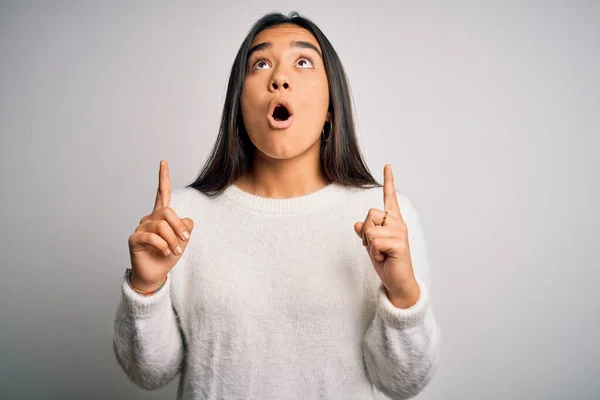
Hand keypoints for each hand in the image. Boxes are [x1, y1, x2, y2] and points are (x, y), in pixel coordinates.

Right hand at [128, 160, 193, 290]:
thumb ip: (185, 228)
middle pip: (167, 211)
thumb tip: (187, 221)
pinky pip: (151, 237)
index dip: (163, 178)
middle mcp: (149, 218)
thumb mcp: (182, 240)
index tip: (163, 162)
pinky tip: (166, 253)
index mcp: (161, 215)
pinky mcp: (134, 238)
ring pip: (161, 226)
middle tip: (184, 241)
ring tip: (175, 251)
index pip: (162, 193)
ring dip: (173, 240)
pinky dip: (163, 246)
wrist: (156, 274)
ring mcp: (141, 227)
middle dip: (179, 227)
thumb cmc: (168, 255)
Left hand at [353, 164, 419, 307]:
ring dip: (369, 244)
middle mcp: (398, 223)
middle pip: (370, 214)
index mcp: (392, 221)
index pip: (389, 198)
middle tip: (374, 246)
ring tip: (381, 253)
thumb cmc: (386, 262)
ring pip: (370, 229)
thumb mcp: (371, 245)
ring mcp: (400, 232)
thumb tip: (357, 224)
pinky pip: (374, 241)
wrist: (397, 281)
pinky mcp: (399, 243)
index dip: (389, 181)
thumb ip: (366, 233)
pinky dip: (374, 252)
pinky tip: (384, 257)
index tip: (387, 165)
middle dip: (366, 231)